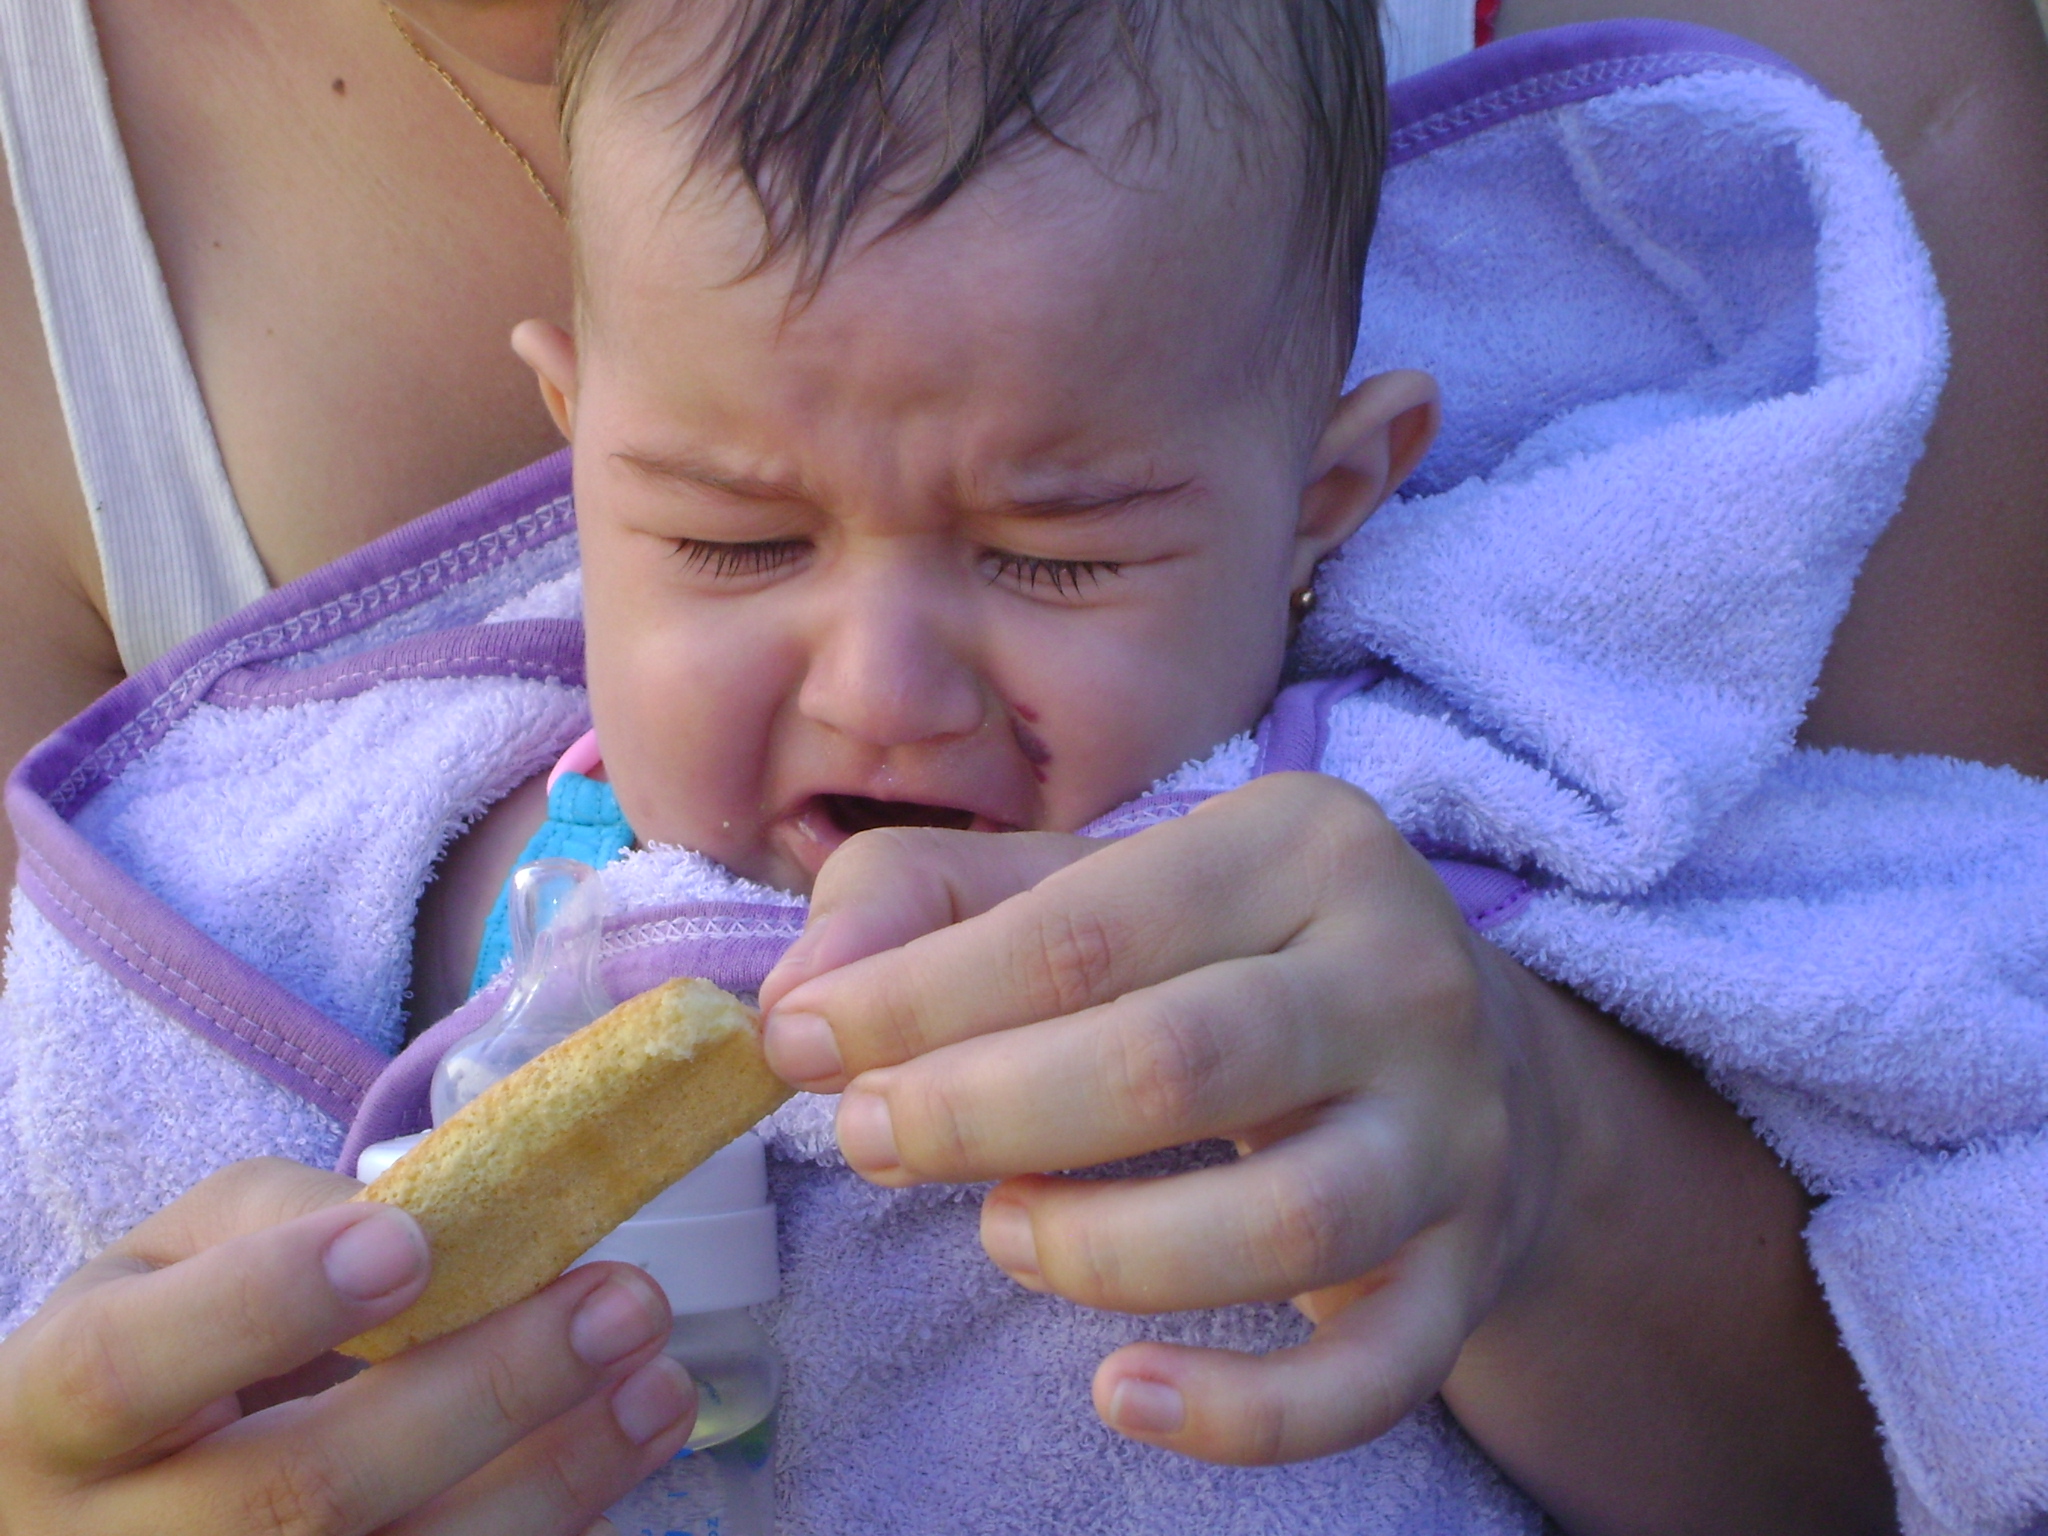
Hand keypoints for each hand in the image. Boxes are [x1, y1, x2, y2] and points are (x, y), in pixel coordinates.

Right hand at [0, 1158, 695, 1534]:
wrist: (83, 1520)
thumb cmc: (151, 1359)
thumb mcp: (162, 1264)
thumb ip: (270, 1221)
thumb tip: (413, 1218)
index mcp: (48, 1415)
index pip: (131, 1366)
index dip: (270, 1305)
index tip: (412, 1246)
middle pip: (297, 1496)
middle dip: (484, 1394)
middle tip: (624, 1302)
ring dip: (552, 1484)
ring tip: (659, 1389)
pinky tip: (614, 1478)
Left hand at [759, 772, 1576, 1465]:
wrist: (1452, 1054)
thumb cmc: (1215, 957)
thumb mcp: (1083, 883)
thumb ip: (918, 900)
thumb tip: (799, 1000)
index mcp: (1299, 843)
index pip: (1083, 928)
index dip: (917, 999)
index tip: (802, 1045)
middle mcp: (1400, 974)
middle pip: (1177, 1060)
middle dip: (985, 1111)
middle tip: (869, 1139)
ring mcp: (1451, 1130)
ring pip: (1290, 1223)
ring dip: (1106, 1250)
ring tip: (1003, 1233)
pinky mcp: (1466, 1267)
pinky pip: (1376, 1372)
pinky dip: (1246, 1413)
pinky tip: (1119, 1396)